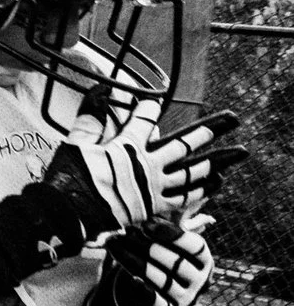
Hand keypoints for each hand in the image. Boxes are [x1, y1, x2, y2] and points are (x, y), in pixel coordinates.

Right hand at [45, 111, 241, 235]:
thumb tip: (101, 90)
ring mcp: (155, 187)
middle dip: (205, 132)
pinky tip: (216, 183)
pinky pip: (186, 198)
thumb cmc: (70, 178)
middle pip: (183, 145)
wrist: (70, 215)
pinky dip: (202, 190)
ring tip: (235, 153)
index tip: (151, 103)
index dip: (148, 109)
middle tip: (230, 121)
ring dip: (214, 161)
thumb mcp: (75, 143)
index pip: (144, 121)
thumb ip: (90, 117)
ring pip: (192, 172)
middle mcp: (147, 165)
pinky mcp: (155, 207)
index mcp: (126, 147)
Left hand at [107, 213, 216, 305]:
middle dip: (147, 245)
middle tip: (124, 232)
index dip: (171, 234)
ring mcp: (184, 299)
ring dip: (134, 260)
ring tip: (113, 243)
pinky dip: (144, 290)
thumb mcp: (166, 239)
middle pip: (174, 262)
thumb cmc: (157, 256)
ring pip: (160, 279)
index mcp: (204, 260)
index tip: (147, 223)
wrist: (147, 291)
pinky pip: (156, 302)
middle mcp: (199, 281)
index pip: (194, 246)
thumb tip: (182, 196)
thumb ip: (174, 221)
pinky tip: (131, 278)